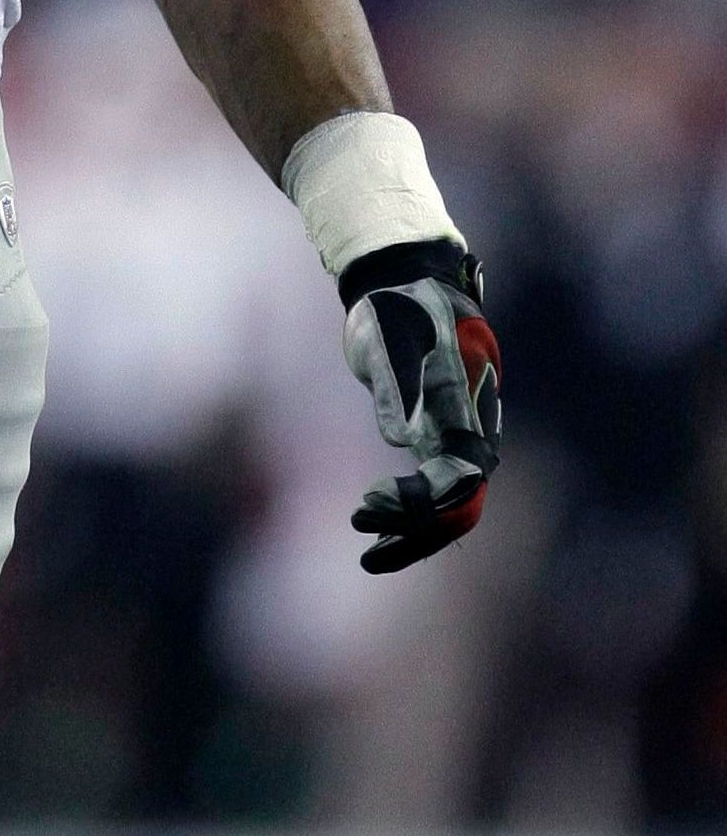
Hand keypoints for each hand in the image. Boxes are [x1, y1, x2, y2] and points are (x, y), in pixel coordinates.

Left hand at [341, 240, 501, 573]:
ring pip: (451, 504)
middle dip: (417, 531)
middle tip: (364, 547)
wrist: (402, 281)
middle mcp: (472, 425)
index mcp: (466, 403)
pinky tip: (374, 528)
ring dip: (413, 533)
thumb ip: (398, 380)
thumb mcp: (390, 336)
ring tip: (367, 554)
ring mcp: (458, 432)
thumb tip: (400, 436)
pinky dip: (407, 514)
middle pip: (461, 502)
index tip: (368, 506)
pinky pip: (435, 489)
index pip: (461, 475)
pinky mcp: (437, 433)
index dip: (420, 503)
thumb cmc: (396, 304)